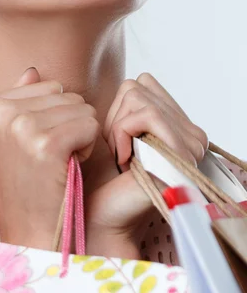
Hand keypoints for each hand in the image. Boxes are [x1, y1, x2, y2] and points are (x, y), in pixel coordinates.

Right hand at [0, 67, 100, 249]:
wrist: (30, 231)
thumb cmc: (21, 186)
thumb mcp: (3, 141)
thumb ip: (16, 102)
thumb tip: (33, 71)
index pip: (46, 86)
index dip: (51, 116)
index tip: (34, 146)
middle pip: (65, 94)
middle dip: (67, 124)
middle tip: (50, 157)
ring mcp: (19, 126)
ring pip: (81, 108)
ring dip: (80, 135)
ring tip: (58, 162)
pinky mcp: (45, 143)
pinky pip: (90, 124)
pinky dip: (89, 146)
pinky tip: (70, 166)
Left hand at [85, 72, 208, 255]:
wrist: (107, 216)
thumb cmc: (108, 178)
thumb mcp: (118, 133)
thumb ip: (130, 107)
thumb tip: (131, 81)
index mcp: (180, 125)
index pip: (144, 82)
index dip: (118, 106)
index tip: (116, 139)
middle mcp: (191, 132)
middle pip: (137, 86)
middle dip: (114, 116)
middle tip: (117, 151)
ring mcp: (190, 141)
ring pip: (137, 96)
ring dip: (116, 126)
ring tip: (122, 157)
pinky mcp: (181, 150)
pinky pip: (145, 114)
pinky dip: (123, 133)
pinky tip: (125, 161)